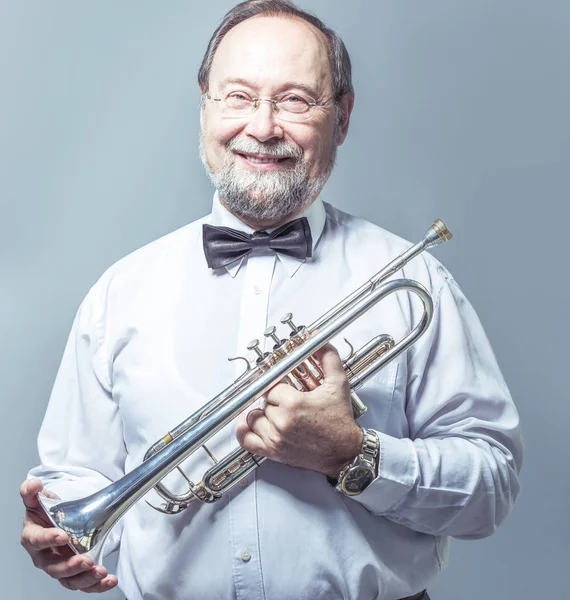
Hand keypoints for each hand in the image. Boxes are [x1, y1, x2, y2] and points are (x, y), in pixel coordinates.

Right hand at [20, 478, 117, 592]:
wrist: (55, 519)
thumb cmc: (45, 512)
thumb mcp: (37, 498)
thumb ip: (31, 491)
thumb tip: (33, 485)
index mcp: (33, 537)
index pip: (36, 541)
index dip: (48, 539)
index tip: (62, 536)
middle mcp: (45, 556)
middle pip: (54, 567)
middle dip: (70, 566)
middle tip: (86, 560)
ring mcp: (59, 566)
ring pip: (69, 579)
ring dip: (85, 578)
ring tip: (100, 571)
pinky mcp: (74, 572)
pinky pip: (83, 583)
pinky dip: (96, 585)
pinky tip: (109, 580)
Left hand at [236, 343, 362, 477]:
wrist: (345, 451)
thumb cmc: (340, 421)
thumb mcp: (338, 384)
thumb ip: (328, 358)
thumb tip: (318, 339)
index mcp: (293, 403)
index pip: (271, 386)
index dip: (278, 385)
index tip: (283, 387)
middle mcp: (281, 422)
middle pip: (263, 401)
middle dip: (274, 399)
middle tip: (287, 401)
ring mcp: (275, 439)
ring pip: (254, 417)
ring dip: (262, 413)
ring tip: (276, 411)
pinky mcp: (273, 452)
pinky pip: (246, 440)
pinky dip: (243, 430)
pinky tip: (248, 421)